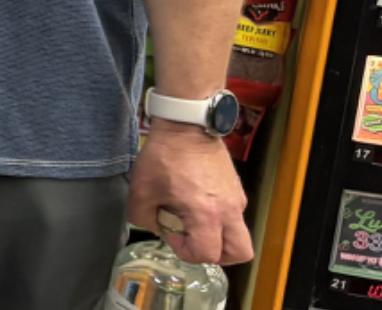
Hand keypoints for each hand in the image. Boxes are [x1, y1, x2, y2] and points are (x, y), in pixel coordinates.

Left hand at [128, 123, 254, 265]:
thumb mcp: (140, 190)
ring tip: (192, 219)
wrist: (186, 125)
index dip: (186, 251)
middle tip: (193, 239)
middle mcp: (229, 210)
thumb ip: (143, 218)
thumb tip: (158, 228)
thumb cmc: (163, 156)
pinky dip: (219, 220)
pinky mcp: (237, 189)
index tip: (172, 232)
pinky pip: (234, 216)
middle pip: (240, 253)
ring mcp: (237, 199)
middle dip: (216, 255)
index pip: (207, 254)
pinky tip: (195, 203)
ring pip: (239, 235)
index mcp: (206, 213)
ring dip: (218, 237)